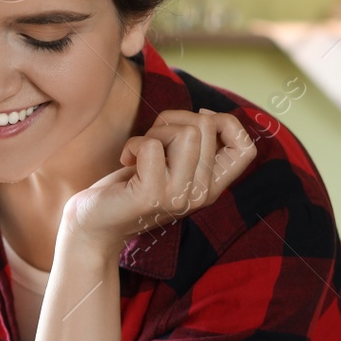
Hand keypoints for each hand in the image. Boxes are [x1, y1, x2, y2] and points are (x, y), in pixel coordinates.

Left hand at [61, 108, 256, 257]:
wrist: (94, 226)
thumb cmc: (129, 187)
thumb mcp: (170, 165)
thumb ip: (192, 145)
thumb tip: (207, 113)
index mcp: (211, 187)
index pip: (246, 150)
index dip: (226, 124)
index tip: (192, 126)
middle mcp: (202, 195)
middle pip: (206, 126)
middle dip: (172, 120)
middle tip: (150, 142)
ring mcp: (179, 196)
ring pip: (186, 132)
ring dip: (155, 131)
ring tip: (139, 152)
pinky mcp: (152, 195)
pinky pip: (151, 145)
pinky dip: (133, 144)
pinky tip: (126, 162)